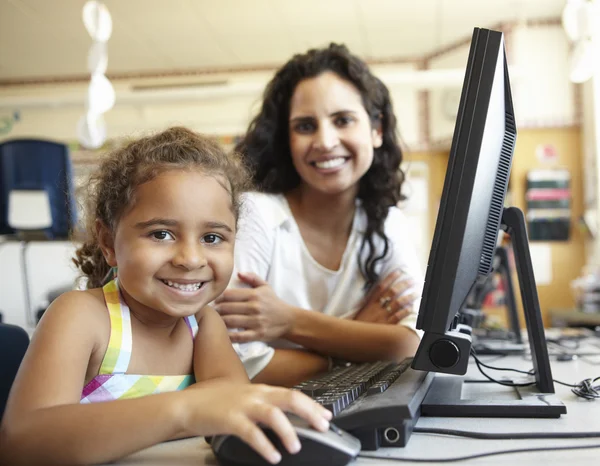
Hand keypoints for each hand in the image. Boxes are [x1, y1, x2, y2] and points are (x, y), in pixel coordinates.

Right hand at [183, 382, 331, 463]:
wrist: (187, 405)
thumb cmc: (214, 403)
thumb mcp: (244, 398)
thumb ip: (262, 404)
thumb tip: (282, 415)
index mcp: (260, 390)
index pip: (292, 394)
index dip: (312, 404)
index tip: (326, 415)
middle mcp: (255, 395)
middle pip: (290, 398)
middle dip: (310, 412)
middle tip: (323, 426)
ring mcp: (243, 406)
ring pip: (273, 414)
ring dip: (288, 431)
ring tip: (296, 447)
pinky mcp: (230, 420)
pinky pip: (252, 433)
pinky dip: (265, 445)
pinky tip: (273, 456)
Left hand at [215, 272, 294, 342]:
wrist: (289, 320)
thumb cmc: (274, 302)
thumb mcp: (265, 286)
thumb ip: (252, 278)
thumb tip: (238, 273)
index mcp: (254, 295)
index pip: (229, 295)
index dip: (218, 297)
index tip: (213, 301)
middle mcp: (254, 307)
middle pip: (227, 308)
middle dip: (216, 310)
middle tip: (209, 312)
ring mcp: (255, 322)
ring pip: (230, 321)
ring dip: (219, 322)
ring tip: (213, 322)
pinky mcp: (257, 334)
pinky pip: (238, 336)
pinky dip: (228, 336)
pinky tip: (221, 335)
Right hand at [354, 269, 418, 323]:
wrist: (354, 337)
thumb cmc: (358, 325)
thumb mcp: (361, 311)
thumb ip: (369, 302)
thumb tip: (379, 294)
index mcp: (370, 302)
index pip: (381, 286)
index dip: (390, 278)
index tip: (399, 271)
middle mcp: (377, 307)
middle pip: (392, 292)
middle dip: (403, 285)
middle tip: (412, 280)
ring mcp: (382, 316)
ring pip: (398, 303)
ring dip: (408, 297)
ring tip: (417, 293)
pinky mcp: (386, 326)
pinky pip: (397, 317)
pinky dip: (405, 312)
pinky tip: (411, 308)